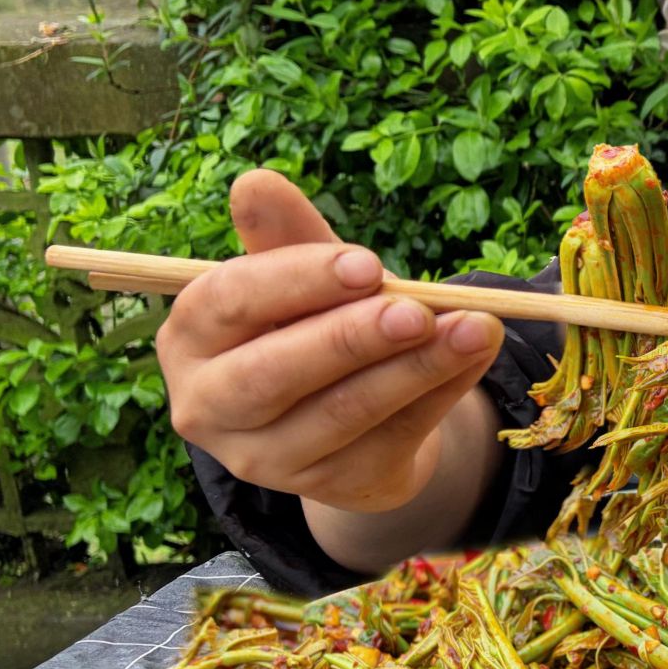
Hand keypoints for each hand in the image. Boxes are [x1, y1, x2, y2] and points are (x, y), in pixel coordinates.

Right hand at [160, 169, 504, 517]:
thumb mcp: (301, 276)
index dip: (297, 280)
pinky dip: (440, 393)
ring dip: (415, 368)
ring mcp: (266, 459)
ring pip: (342, 413)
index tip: (367, 263)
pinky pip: (392, 438)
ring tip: (476, 328)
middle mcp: (210, 407)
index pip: (228, 303)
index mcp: (191, 338)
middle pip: (272, 374)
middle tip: (419, 311)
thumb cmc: (310, 322)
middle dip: (351, 338)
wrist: (347, 413)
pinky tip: (475, 355)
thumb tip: (255, 183)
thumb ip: (285, 235)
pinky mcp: (330, 485)